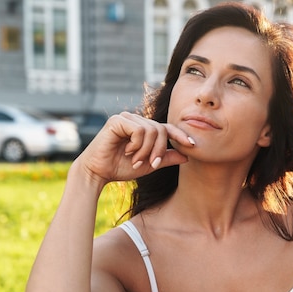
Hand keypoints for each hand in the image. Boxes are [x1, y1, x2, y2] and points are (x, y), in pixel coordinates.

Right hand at [76, 112, 193, 185]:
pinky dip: (137, 145)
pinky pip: (139, 130)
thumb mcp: (149, 164)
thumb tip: (187, 155)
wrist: (99, 172)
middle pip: (161, 130)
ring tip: (135, 160)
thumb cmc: (120, 168)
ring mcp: (127, 118)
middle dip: (158, 151)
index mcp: (144, 129)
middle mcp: (136, 120)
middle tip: (150, 164)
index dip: (180, 135)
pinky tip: (127, 151)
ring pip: (151, 131)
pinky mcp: (118, 120)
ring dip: (146, 150)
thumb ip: (166, 158)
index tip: (193, 144)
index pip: (167, 128)